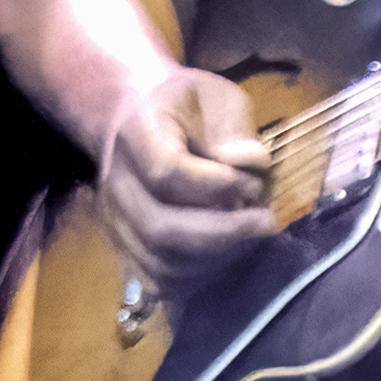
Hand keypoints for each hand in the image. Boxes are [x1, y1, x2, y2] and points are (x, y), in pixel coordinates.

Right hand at [100, 64, 279, 269]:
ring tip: (247, 235)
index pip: (167, 171)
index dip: (218, 185)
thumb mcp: (218, 98)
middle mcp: (116, 182)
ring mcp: (116, 220)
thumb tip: (248, 163)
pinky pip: (160, 282)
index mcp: (136, 134)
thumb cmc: (192, 110)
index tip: (254, 183)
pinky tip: (227, 255)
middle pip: (160, 228)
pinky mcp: (127, 248)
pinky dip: (200, 277)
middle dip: (224, 232)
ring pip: (161, 263)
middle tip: (264, 220)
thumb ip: (234, 129)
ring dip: (217, 258)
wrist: (142, 120)